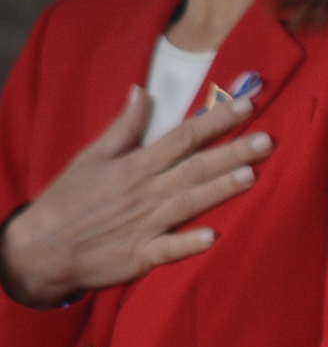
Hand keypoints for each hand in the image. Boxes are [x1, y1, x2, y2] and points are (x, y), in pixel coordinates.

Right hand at [0, 86, 270, 307]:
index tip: (248, 105)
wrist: (39, 249)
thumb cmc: (68, 201)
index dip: (216, 120)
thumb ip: (123, 127)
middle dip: (231, 152)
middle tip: (268, 139)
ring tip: (251, 175)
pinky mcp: (140, 255)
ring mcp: (144, 224)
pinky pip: (167, 248)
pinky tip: (213, 236)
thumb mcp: (91, 157)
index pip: (182, 136)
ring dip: (219, 189)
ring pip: (188, 202)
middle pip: (194, 167)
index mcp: (135, 165)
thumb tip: (142, 91)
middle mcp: (144, 192)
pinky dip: (187, 243)